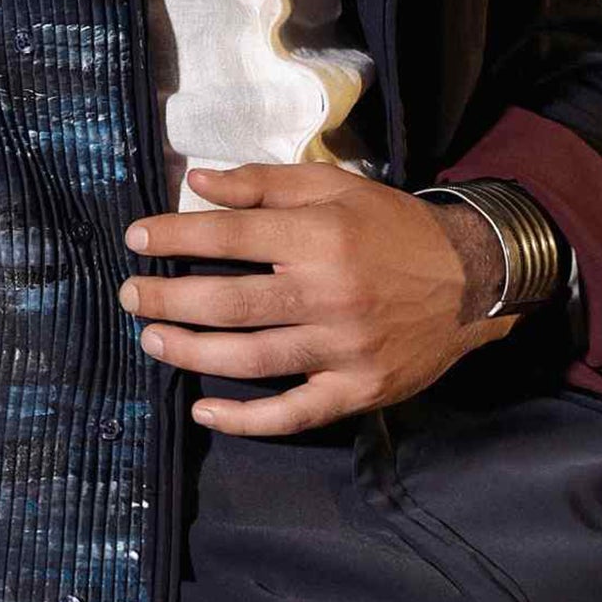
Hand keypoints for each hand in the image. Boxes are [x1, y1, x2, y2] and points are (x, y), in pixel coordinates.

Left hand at [118, 161, 519, 435]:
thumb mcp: (333, 186)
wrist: (471, 278)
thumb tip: (197, 181)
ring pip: (251, 360)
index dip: (174, 236)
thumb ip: (262, 182)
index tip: (136, 239)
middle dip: (168, 300)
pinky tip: (205, 410)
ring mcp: (341, 350)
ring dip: (191, 353)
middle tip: (129, 296)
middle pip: (228, 302)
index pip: (228, 234)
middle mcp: (326, 293)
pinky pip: (293, 415)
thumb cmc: (391, 226)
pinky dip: (246, 420)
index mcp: (318, 236)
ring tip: (152, 341)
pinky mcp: (357, 391)